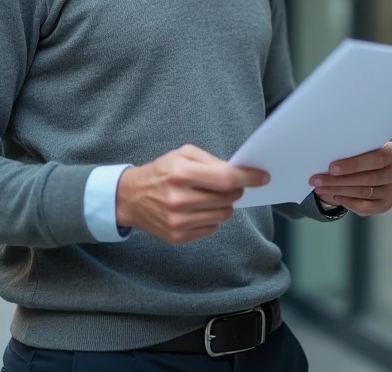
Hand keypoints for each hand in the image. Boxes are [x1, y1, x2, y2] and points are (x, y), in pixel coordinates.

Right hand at [115, 144, 267, 244]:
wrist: (129, 198)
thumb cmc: (161, 172)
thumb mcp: (182, 154)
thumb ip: (211, 161)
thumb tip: (239, 172)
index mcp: (181, 173)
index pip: (225, 178)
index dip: (248, 178)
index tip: (262, 177)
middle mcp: (179, 199)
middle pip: (228, 198)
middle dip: (234, 190)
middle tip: (227, 185)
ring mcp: (178, 221)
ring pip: (223, 215)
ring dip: (224, 205)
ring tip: (210, 197)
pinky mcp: (178, 237)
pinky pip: (212, 228)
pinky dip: (211, 218)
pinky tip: (197, 209)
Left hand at [310, 141, 391, 215]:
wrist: (368, 166)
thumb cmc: (361, 153)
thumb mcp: (359, 146)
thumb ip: (351, 149)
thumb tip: (327, 154)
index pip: (378, 158)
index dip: (354, 164)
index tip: (332, 168)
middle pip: (369, 178)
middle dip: (340, 180)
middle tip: (318, 179)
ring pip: (364, 193)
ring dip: (339, 191)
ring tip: (320, 187)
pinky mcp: (386, 204)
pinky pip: (366, 207)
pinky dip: (349, 203)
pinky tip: (335, 196)